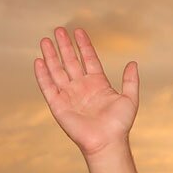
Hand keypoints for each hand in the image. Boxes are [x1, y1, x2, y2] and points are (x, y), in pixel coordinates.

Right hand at [33, 27, 139, 158]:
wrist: (107, 142)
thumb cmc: (120, 125)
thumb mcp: (130, 99)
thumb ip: (130, 81)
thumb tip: (133, 63)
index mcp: (98, 84)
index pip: (88, 59)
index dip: (83, 45)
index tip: (78, 31)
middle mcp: (82, 87)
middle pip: (70, 62)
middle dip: (65, 46)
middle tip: (58, 30)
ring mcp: (69, 95)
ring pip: (57, 71)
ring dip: (51, 56)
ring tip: (46, 40)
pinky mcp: (58, 105)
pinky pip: (48, 87)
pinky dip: (43, 74)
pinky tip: (39, 61)